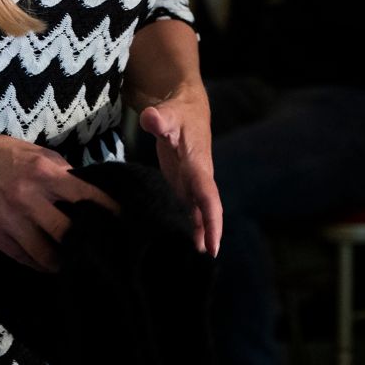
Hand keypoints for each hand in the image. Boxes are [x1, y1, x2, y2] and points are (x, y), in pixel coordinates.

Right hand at [0, 128, 118, 271]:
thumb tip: (87, 191)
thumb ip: (62, 172)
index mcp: (43, 173)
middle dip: (86, 245)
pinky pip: (22, 257)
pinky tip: (50, 265)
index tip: (122, 222)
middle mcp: (27, 198)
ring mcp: (8, 220)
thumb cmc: (3, 154)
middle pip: (66, 233)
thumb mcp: (37, 153)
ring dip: (63, 262)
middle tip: (100, 252)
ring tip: (77, 266)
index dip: (106, 211)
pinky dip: (38, 263)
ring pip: (44, 254)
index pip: (84, 197)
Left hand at [139, 88, 221, 255]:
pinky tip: (194, 243)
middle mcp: (200, 176)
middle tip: (211, 255)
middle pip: (210, 207)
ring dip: (205, 231)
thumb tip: (150, 118)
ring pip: (203, 210)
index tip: (214, 241)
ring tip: (203, 255)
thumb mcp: (167, 113)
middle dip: (213, 230)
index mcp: (198, 164)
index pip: (207, 194)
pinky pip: (194, 208)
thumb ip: (159, 118)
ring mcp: (195, 181)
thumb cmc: (177, 112)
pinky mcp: (187, 184)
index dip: (212, 218)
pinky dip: (196, 225)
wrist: (187, 109)